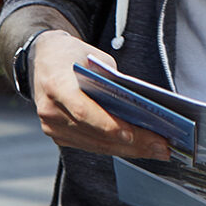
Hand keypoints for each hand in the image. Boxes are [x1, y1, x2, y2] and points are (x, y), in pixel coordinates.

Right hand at [25, 30, 172, 160]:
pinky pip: (91, 145)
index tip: (133, 134)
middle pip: (94, 133)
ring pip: (96, 144)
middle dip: (132, 142)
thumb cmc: (74, 55)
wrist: (43, 59)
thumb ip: (113, 81)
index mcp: (56, 84)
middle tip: (161, 147)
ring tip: (157, 150)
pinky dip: (115, 147)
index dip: (107, 125)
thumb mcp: (95, 57)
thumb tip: (140, 108)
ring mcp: (52, 127)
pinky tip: (137, 147)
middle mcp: (51, 110)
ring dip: (129, 150)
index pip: (83, 111)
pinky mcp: (58, 136)